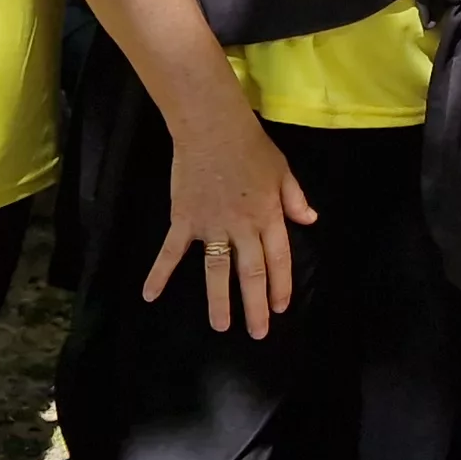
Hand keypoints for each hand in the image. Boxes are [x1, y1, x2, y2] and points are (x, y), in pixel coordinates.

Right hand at [147, 98, 316, 338]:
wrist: (212, 127)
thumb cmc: (250, 145)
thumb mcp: (283, 170)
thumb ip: (295, 199)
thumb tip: (310, 220)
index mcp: (268, 216)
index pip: (278, 259)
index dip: (281, 285)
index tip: (281, 308)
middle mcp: (242, 227)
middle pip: (251, 273)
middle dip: (256, 306)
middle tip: (258, 332)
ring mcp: (211, 226)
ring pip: (217, 271)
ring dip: (219, 301)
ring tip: (221, 327)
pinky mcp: (184, 220)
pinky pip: (171, 252)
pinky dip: (159, 274)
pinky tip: (150, 295)